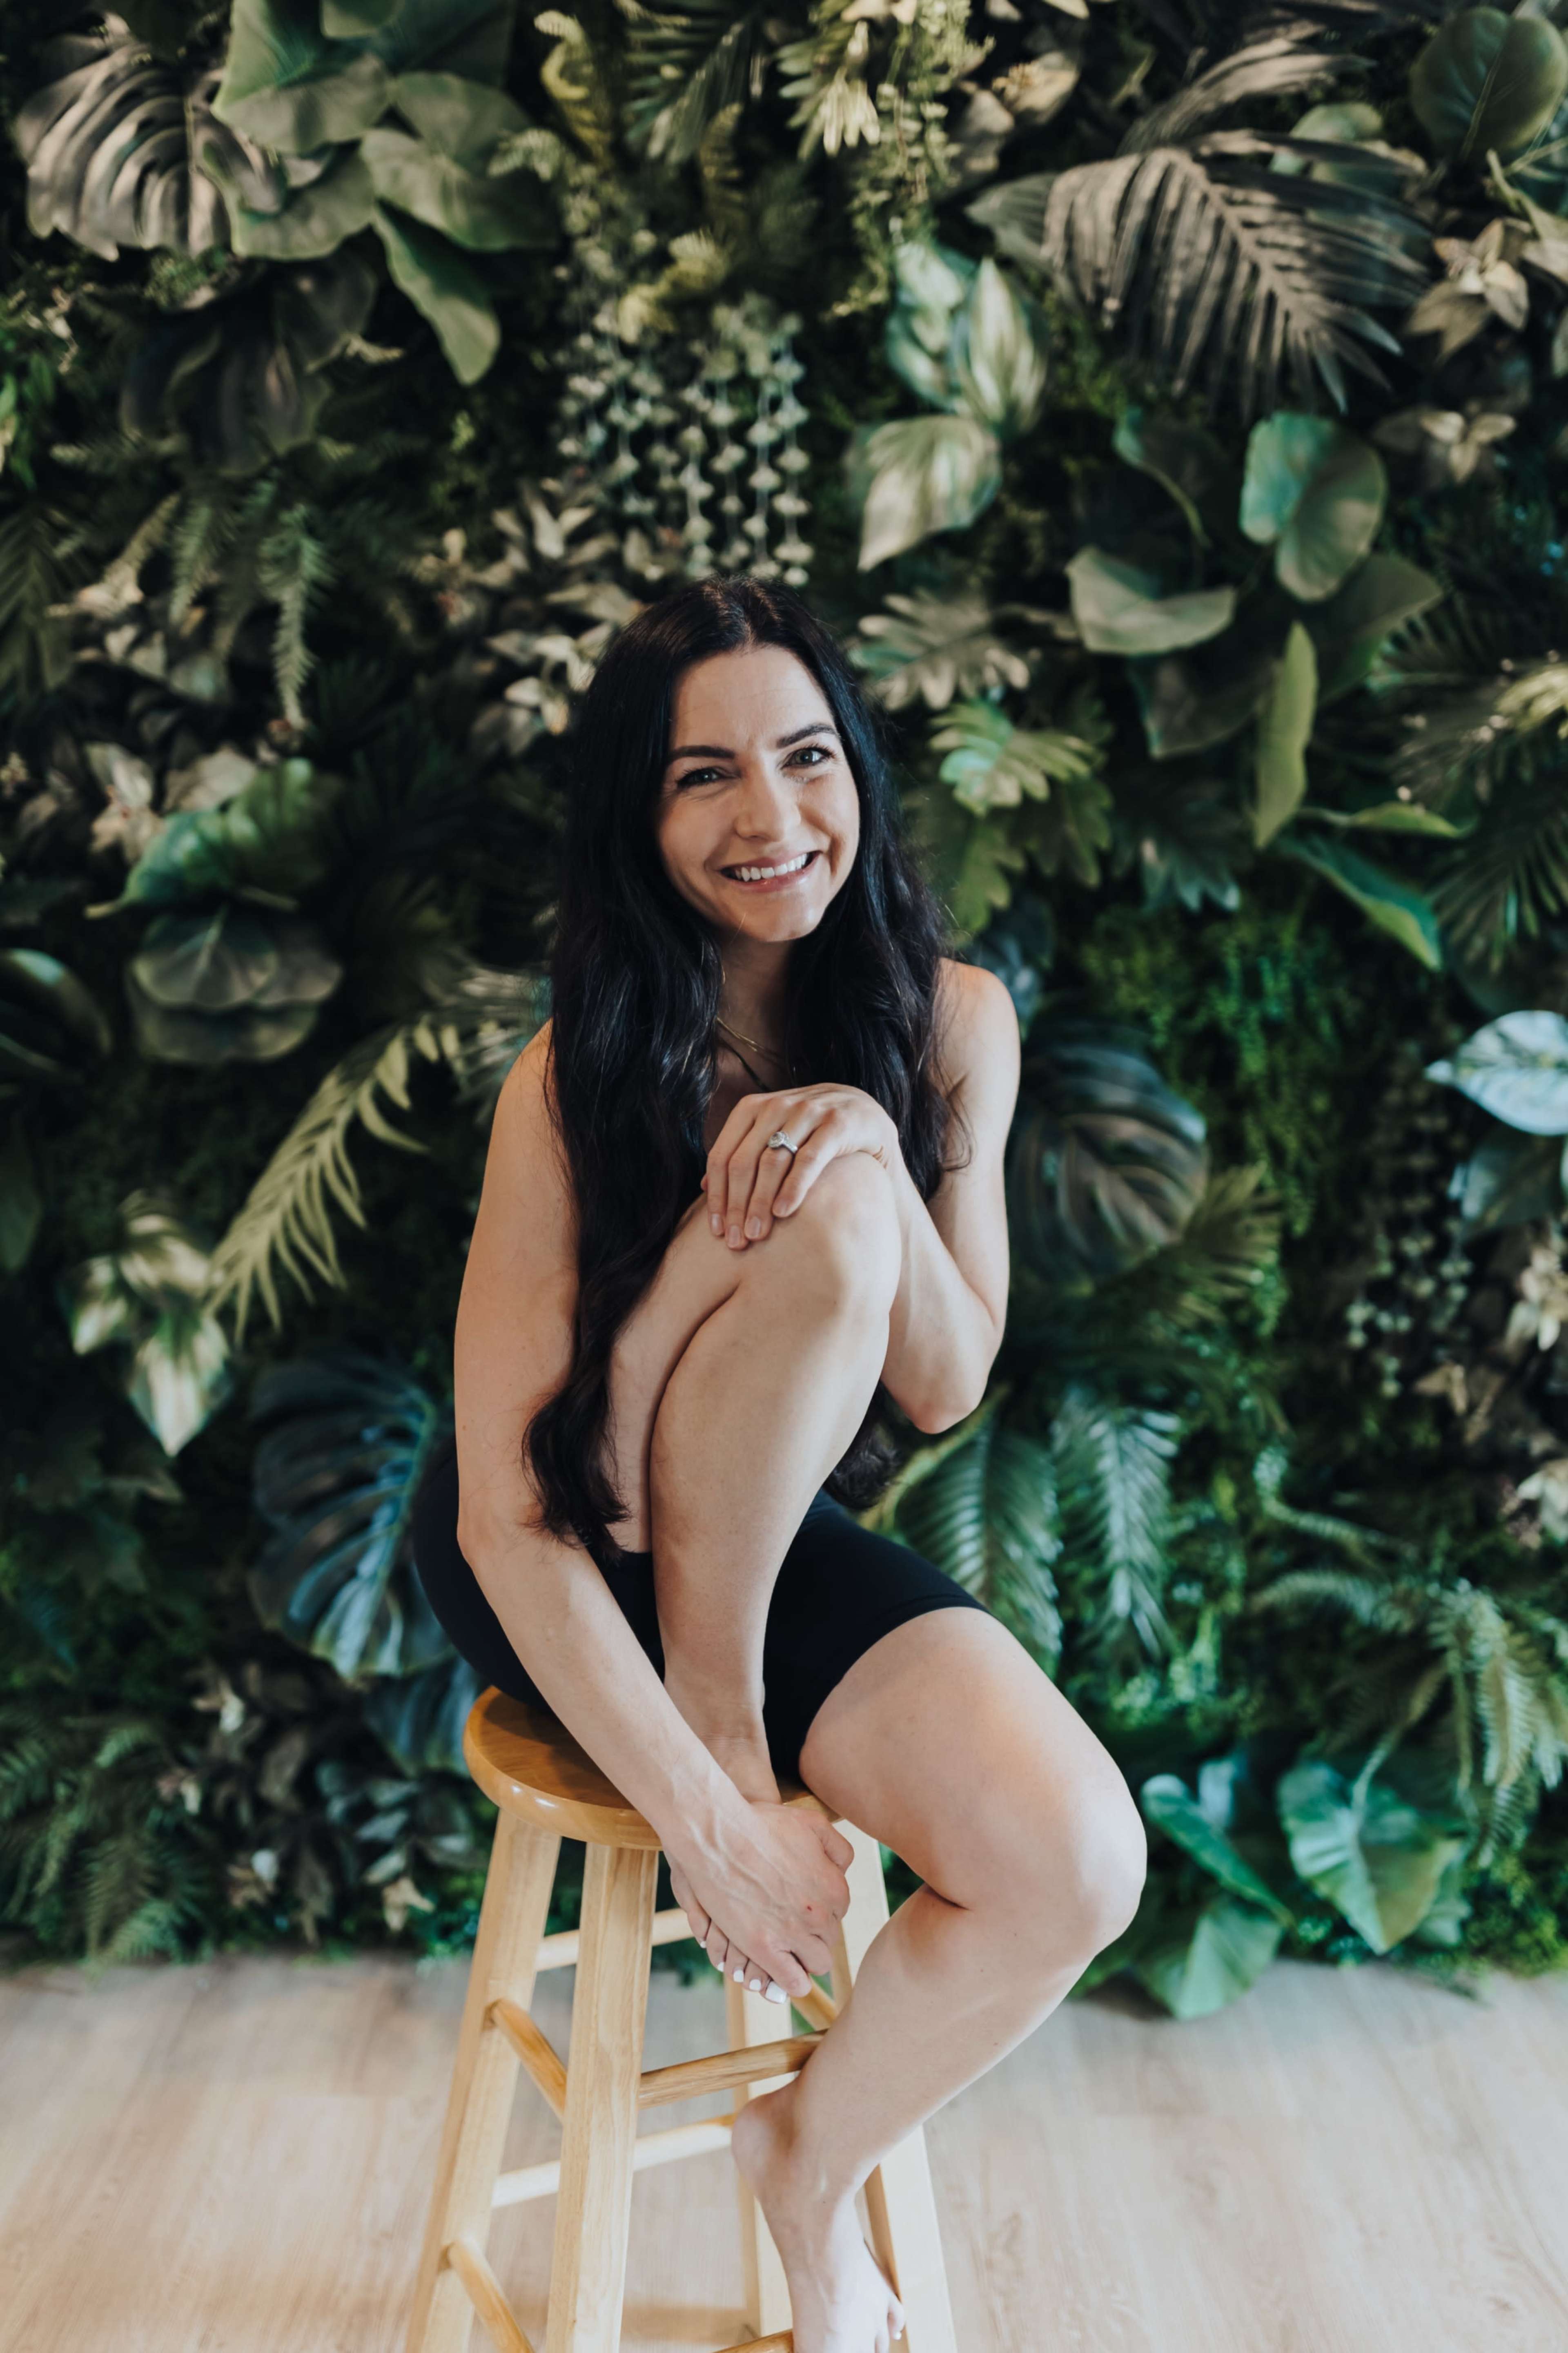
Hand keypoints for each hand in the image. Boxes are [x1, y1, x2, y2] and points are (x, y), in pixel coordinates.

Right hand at [665, 1800, 853, 1999]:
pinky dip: (792, 1982)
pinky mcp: (763, 1948)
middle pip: (828, 1939)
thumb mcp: (811, 1822)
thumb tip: (844, 1870)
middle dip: (813, 1933)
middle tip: (790, 1923)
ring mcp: (792, 1934)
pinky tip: (784, 1972)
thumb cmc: (761, 1823)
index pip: (838, 1912)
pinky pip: (792, 1981)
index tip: (803, 1904)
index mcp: (834, 1888)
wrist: (718, 1835)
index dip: (821, 1909)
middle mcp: (819, 1915)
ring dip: (805, 1958)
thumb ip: (836, 1846)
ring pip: (816, 1963)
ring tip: (787, 1947)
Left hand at [700, 1082, 899, 1250]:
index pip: (722, 1156)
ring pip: (772, 1162)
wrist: (867, 1119)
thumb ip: (743, 1156)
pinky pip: (809, 1159)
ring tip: (757, 1235)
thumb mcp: (776, 1139)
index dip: (716, 1196)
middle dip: (735, 1206)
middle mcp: (777, 1106)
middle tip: (735, 1242)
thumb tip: (703, 1185)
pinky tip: (784, 1213)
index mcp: (753, 1108)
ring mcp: (808, 1111)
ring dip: (760, 1203)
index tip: (716, 1231)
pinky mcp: (837, 1123)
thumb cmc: (813, 1136)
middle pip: (743, 1162)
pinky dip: (793, 1187)